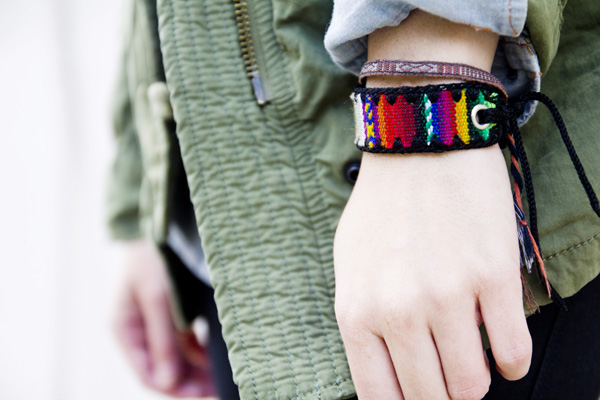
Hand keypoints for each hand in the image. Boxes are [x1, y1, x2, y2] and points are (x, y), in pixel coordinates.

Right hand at [112, 239, 216, 397]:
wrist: (162, 226)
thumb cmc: (153, 259)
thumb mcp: (158, 298)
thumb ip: (162, 340)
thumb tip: (166, 383)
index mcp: (126, 330)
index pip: (147, 374)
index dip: (173, 389)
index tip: (201, 395)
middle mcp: (141, 332)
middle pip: (165, 369)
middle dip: (190, 383)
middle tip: (219, 391)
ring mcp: (158, 324)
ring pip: (179, 358)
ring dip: (199, 370)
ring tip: (225, 379)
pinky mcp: (174, 315)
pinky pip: (188, 342)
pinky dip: (202, 351)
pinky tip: (220, 357)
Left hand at [334, 148, 531, 398]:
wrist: (420, 144)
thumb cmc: (382, 206)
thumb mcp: (350, 265)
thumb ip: (363, 321)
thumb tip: (386, 369)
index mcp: (357, 311)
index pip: (380, 397)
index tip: (419, 397)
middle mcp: (399, 311)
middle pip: (430, 397)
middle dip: (441, 395)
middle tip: (448, 375)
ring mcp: (448, 296)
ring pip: (472, 385)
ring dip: (476, 379)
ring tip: (472, 356)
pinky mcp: (493, 277)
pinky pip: (513, 353)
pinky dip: (511, 360)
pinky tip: (502, 346)